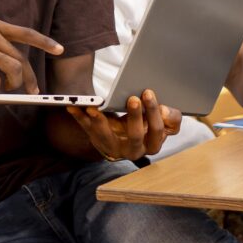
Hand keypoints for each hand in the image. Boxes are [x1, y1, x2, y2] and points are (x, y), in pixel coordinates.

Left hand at [66, 90, 180, 161]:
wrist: (124, 140)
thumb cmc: (145, 126)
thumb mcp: (160, 123)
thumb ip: (169, 118)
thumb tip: (165, 110)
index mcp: (152, 145)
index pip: (156, 130)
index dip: (154, 112)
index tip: (148, 92)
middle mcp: (133, 150)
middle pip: (135, 135)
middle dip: (135, 116)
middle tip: (133, 98)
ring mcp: (113, 147)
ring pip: (106, 137)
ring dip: (100, 122)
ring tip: (95, 108)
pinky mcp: (97, 140)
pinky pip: (86, 129)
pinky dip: (79, 116)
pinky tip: (72, 106)